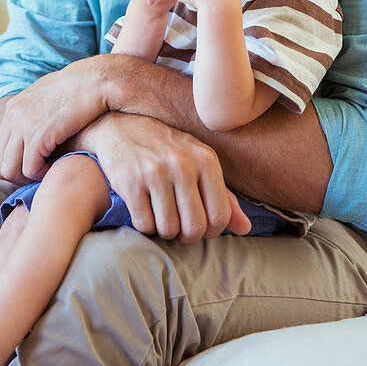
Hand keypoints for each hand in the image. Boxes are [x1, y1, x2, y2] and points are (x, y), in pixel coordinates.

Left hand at [0, 56, 111, 182]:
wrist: (96, 81)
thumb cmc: (80, 90)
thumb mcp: (49, 96)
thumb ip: (34, 111)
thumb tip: (30, 128)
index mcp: (13, 107)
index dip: (14, 165)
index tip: (34, 167)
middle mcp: (13, 115)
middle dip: (18, 175)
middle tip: (40, 174)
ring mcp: (23, 125)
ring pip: (10, 170)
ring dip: (29, 177)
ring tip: (48, 170)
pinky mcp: (38, 135)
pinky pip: (30, 169)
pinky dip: (42, 174)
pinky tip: (56, 166)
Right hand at [82, 112, 250, 242]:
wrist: (121, 128)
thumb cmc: (166, 150)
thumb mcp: (198, 163)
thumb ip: (223, 196)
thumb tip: (246, 229)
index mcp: (205, 159)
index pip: (219, 216)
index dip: (211, 232)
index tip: (200, 228)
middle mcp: (182, 164)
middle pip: (194, 228)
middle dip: (187, 237)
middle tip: (179, 228)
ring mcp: (155, 172)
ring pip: (168, 229)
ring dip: (164, 231)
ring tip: (162, 216)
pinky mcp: (130, 181)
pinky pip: (144, 224)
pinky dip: (145, 225)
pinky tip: (145, 209)